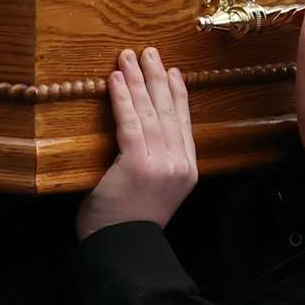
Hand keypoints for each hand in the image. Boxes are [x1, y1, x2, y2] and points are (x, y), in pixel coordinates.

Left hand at [76, 48, 197, 239]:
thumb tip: (145, 140)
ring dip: (138, 80)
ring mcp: (162, 164)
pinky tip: (117, 79)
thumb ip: (157, 166)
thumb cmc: (130, 226)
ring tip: (129, 57)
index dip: (177, 94)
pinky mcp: (138, 165)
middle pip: (169, 111)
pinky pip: (130, 124)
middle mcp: (179, 164)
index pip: (183, 123)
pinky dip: (123, 99)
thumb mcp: (156, 194)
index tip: (172, 71)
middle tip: (150, 52)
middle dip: (158, 78)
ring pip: (150, 112)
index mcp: (187, 170)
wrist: (124, 252)